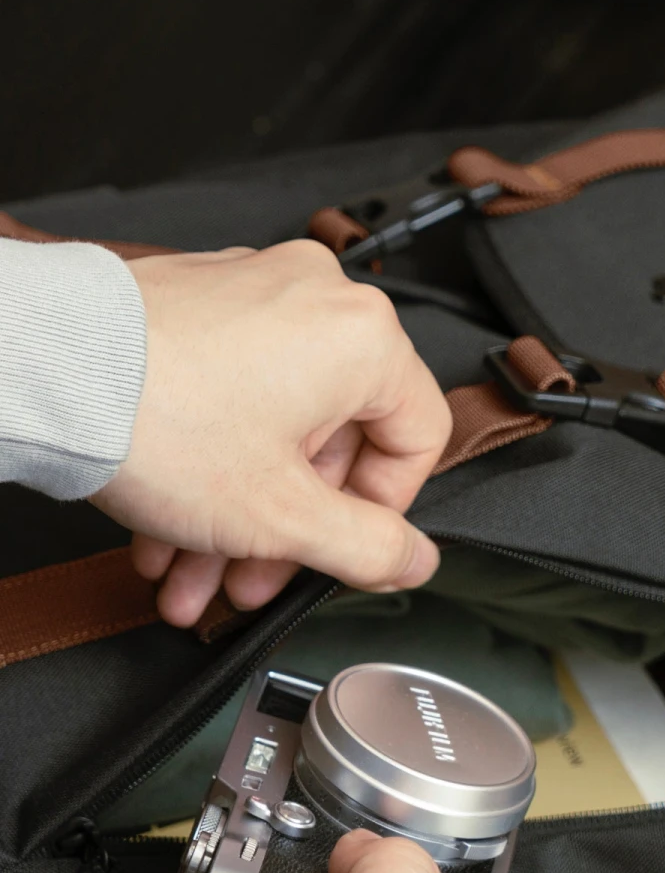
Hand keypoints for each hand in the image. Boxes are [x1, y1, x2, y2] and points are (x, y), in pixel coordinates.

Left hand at [94, 241, 452, 625]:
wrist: (35, 369)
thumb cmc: (154, 420)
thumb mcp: (282, 515)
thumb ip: (367, 546)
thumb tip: (412, 559)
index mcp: (364, 339)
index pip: (418, 438)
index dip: (382, 513)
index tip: (341, 550)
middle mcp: (318, 301)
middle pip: (334, 439)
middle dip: (286, 528)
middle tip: (251, 578)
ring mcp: (254, 294)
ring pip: (274, 424)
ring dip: (238, 512)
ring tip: (193, 570)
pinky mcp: (200, 303)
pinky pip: (230, 393)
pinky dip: (209, 459)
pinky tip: (169, 525)